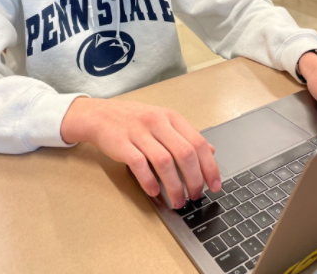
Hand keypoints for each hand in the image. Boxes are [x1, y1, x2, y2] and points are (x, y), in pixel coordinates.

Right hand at [61, 98, 220, 208]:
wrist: (101, 115)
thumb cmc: (134, 120)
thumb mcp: (164, 121)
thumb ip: (186, 136)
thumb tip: (211, 151)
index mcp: (171, 117)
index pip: (198, 142)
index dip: (209, 166)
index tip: (214, 184)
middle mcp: (157, 122)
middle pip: (184, 153)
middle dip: (194, 179)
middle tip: (195, 196)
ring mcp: (139, 132)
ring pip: (164, 161)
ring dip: (174, 186)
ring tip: (177, 201)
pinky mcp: (122, 144)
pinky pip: (140, 164)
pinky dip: (149, 181)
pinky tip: (155, 191)